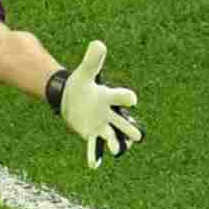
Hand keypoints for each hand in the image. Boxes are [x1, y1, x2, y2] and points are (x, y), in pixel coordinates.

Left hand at [55, 41, 144, 168]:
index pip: (121, 97)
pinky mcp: (91, 134)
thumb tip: (98, 43)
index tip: (133, 100)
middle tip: (138, 136)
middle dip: (129, 129)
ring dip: (115, 143)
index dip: (127, 98)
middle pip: (122, 122)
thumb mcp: (85, 72)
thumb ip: (92, 60)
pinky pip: (94, 146)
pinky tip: (94, 165)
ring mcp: (101, 125)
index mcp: (109, 97)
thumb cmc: (81, 84)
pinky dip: (95, 155)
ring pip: (112, 136)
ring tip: (117, 150)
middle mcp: (109, 113)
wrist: (71, 97)